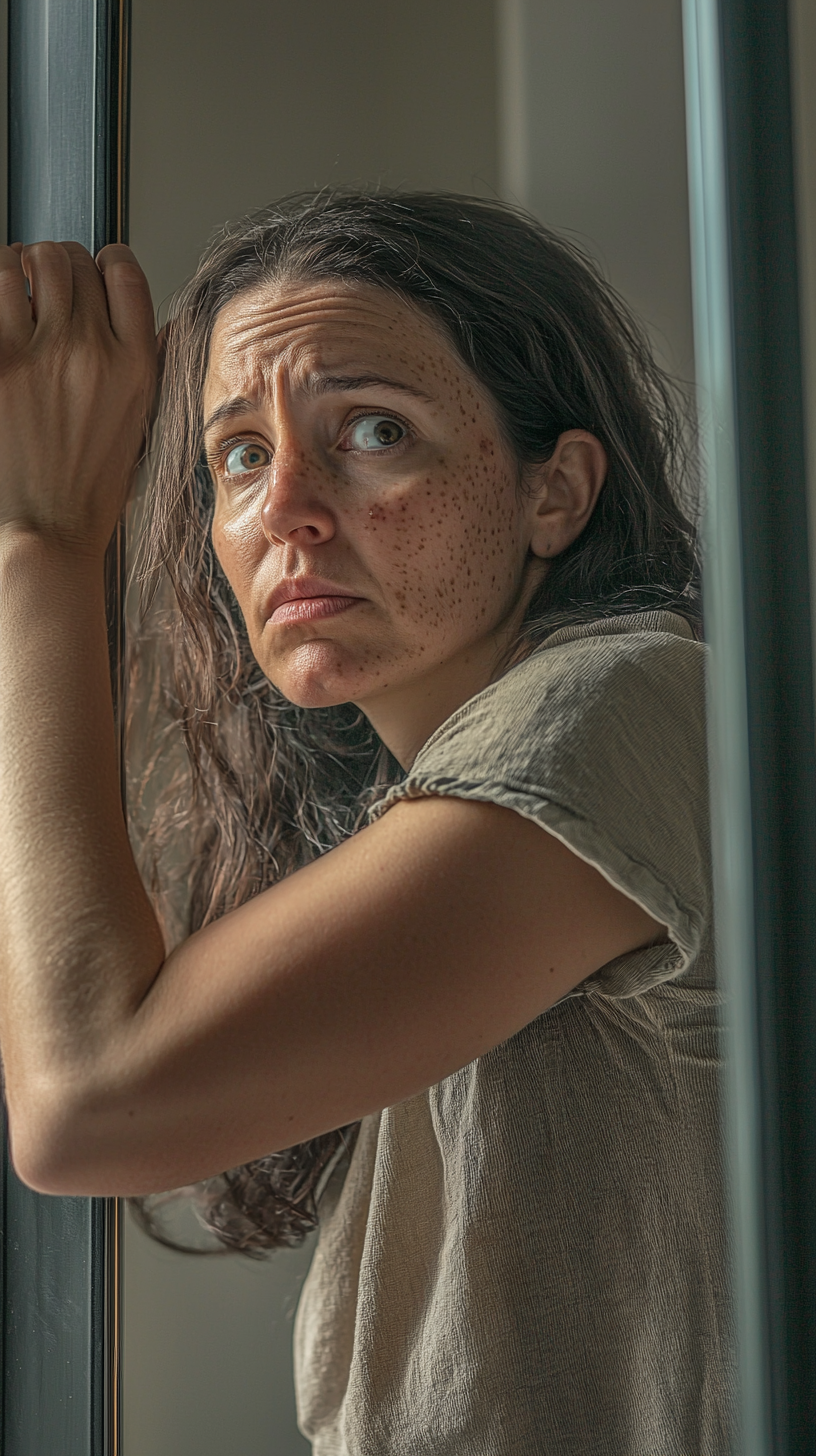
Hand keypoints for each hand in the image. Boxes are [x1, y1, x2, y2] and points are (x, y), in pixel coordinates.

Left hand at [0, 241, 156, 558]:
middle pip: (70, 260)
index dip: (104, 260)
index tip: (92, 270)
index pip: (123, 272)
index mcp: (135, 366)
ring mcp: (41, 354)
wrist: (46, 532)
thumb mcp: (140, 427)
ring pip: (26, 262)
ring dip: (16, 265)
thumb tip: (160, 323)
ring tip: (12, 284)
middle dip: (54, 262)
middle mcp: (92, 352)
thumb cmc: (87, 492)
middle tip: (42, 280)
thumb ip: (148, 368)